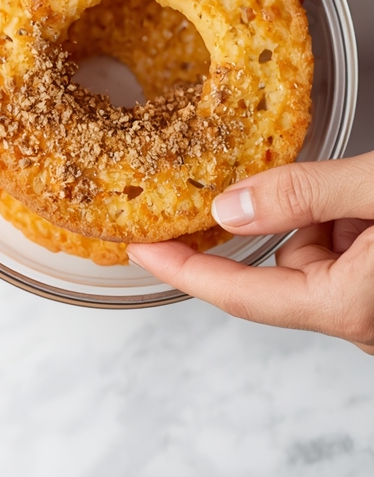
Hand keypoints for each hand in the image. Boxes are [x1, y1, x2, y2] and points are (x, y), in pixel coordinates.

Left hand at [127, 152, 373, 353]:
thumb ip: (303, 195)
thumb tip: (229, 207)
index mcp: (345, 305)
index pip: (236, 292)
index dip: (181, 268)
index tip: (140, 249)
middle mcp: (358, 320)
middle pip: (276, 263)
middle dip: (274, 216)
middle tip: (269, 170)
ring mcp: (370, 308)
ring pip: (308, 250)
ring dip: (318, 212)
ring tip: (356, 189)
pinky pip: (338, 251)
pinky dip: (339, 219)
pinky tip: (364, 200)